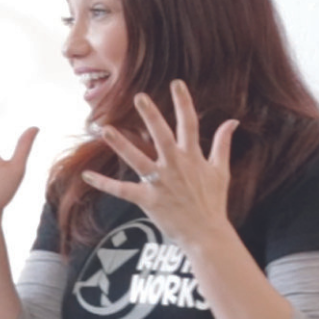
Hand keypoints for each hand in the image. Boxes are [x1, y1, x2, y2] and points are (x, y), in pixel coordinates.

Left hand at [80, 80, 238, 248]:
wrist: (206, 235)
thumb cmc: (213, 203)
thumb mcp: (221, 171)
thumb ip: (223, 144)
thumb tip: (232, 121)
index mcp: (192, 157)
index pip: (189, 123)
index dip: (183, 102)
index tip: (176, 83)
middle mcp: (175, 166)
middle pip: (161, 136)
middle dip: (151, 116)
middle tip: (139, 97)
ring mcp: (161, 183)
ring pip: (138, 159)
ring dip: (121, 144)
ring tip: (105, 129)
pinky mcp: (148, 200)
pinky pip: (122, 190)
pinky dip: (104, 183)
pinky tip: (87, 175)